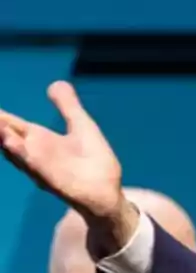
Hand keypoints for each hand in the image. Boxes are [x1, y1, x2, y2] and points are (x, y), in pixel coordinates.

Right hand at [0, 82, 126, 223]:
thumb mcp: (80, 125)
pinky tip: (10, 143)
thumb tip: (56, 83)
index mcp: (38, 139)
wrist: (108, 189)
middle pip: (5, 137)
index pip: (10, 124)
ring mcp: (41, 167)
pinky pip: (34, 167)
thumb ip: (68, 106)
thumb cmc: (94, 159)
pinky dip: (22, 155)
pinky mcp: (52, 180)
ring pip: (15, 152)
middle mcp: (33, 153)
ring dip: (3, 138)